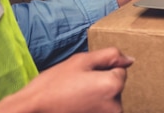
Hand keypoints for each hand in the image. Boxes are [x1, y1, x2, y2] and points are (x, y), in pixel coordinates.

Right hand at [0, 47, 133, 112]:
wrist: (33, 109)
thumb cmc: (55, 84)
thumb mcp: (82, 61)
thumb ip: (110, 56)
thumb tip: (130, 59)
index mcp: (113, 85)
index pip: (120, 70)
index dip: (102, 69)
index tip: (84, 75)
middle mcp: (115, 105)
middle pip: (116, 86)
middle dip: (101, 82)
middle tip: (78, 85)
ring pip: (109, 98)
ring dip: (97, 95)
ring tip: (76, 96)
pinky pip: (101, 108)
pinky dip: (92, 105)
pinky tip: (77, 104)